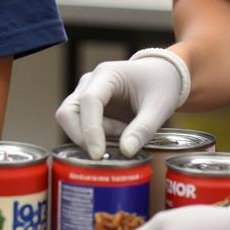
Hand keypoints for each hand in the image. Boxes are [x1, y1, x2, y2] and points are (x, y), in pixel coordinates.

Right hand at [56, 49, 189, 157]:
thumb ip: (143, 129)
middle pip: (68, 112)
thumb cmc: (161, 85)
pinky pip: (80, 125)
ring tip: (121, 135)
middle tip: (109, 149)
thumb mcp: (160, 107)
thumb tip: (126, 151)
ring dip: (90, 136)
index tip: (98, 154)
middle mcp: (89, 82)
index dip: (90, 129)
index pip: (88, 101)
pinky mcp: (86, 107)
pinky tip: (117, 134)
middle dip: (82, 136)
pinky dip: (94, 136)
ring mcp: (84, 93)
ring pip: (69, 119)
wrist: (162, 76)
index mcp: (107, 75)